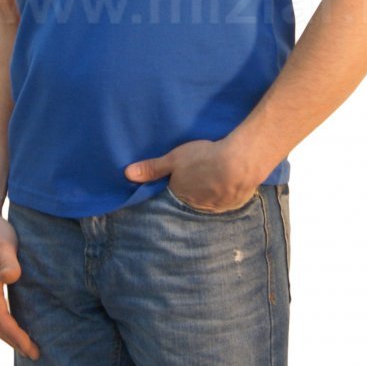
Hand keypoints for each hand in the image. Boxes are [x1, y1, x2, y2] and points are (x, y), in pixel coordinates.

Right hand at [0, 209, 39, 359]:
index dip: (16, 336)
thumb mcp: (4, 243)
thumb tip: (12, 278)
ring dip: (9, 335)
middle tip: (34, 354)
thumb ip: (9, 261)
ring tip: (27, 345)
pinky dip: (6, 323)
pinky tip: (18, 322)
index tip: (32, 347)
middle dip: (14, 341)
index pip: (1, 320)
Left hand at [124, 137, 259, 212]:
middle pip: (194, 200)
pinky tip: (230, 181)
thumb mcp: (174, 159)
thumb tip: (127, 174)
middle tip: (198, 178)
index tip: (179, 180)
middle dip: (194, 191)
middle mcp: (200, 206)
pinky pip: (229, 199)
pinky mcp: (237, 202)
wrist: (240, 162)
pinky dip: (228, 192)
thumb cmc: (204, 158)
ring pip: (212, 200)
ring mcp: (220, 207)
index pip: (175, 196)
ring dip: (212, 192)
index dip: (176, 187)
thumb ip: (152, 168)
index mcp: (183, 196)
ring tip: (214, 179)